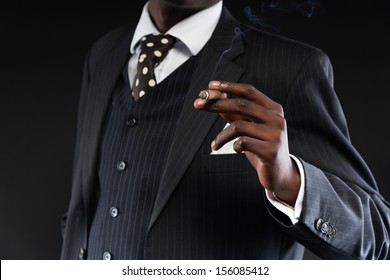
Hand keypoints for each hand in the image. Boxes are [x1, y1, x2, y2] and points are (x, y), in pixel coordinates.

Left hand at [194, 81, 300, 204]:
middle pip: (241, 105)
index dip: (229, 86)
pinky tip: (235, 150)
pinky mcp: (270, 151)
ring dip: (222, 135)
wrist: (281, 173)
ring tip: (215, 144)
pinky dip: (233, 146)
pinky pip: (243, 143)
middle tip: (199, 104)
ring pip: (238, 126)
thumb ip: (237, 116)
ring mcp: (275, 135)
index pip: (249, 91)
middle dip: (217, 104)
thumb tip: (217, 102)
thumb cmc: (263, 147)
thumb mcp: (251, 129)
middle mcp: (276, 119)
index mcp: (273, 109)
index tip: (211, 85)